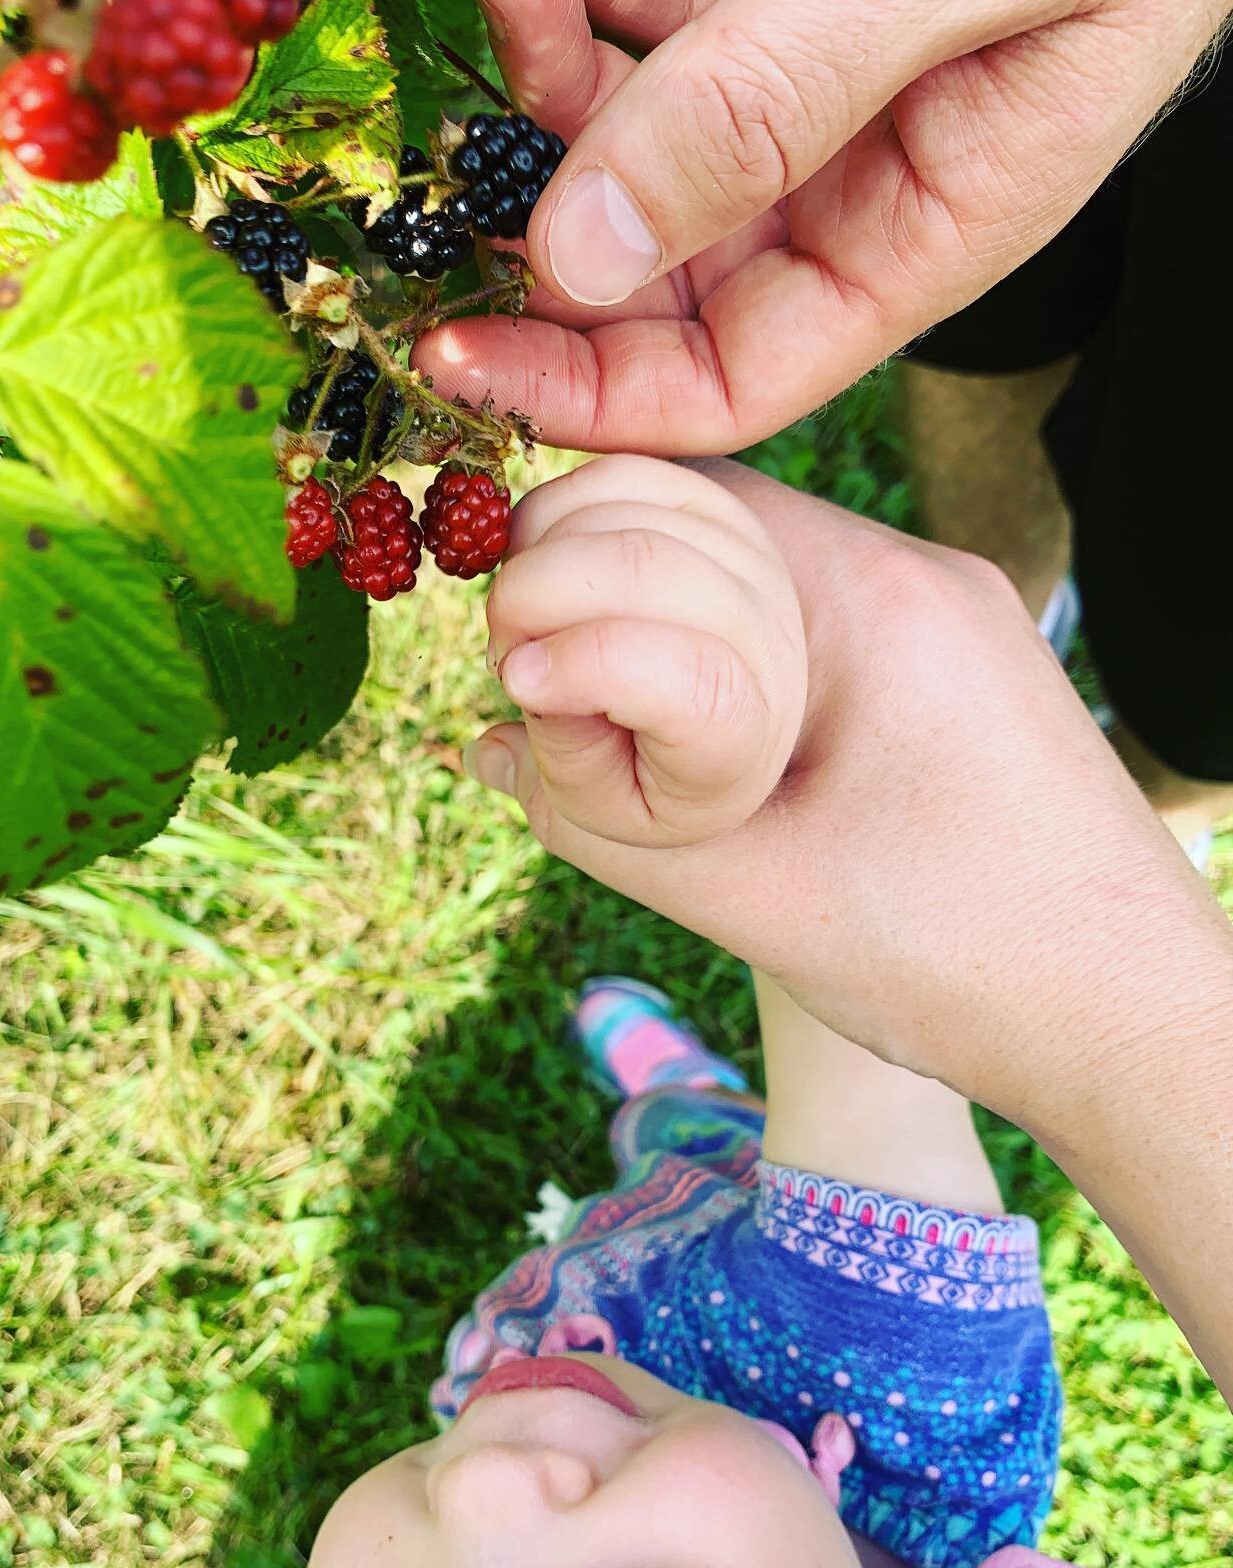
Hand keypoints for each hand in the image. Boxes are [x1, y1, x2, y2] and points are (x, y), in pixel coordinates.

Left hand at [415, 0, 1227, 452]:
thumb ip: (772, 106)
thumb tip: (584, 255)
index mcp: (915, 235)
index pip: (730, 380)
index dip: (593, 392)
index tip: (463, 357)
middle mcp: (844, 180)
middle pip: (652, 272)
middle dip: (542, 228)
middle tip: (453, 167)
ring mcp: (795, 85)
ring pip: (625, 138)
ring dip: (543, 87)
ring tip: (512, 9)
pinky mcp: (752, 5)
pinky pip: (638, 26)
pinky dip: (575, 8)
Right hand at [470, 456, 1232, 1393]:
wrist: (1129, 1026)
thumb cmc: (955, 964)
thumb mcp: (739, 889)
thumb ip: (591, 807)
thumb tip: (482, 743)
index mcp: (876, 597)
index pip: (676, 496)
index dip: (572, 567)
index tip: (526, 674)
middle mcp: (920, 576)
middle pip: (709, 516)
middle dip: (604, 591)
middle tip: (550, 705)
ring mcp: (947, 620)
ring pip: (755, 575)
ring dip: (665, 633)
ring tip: (618, 742)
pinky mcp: (956, 672)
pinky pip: (808, 630)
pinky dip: (731, 671)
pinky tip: (697, 749)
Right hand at [480, 456, 806, 848]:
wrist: (707, 725)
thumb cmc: (643, 777)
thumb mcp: (597, 809)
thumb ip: (554, 769)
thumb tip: (499, 723)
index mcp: (742, 735)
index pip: (690, 682)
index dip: (588, 668)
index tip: (515, 682)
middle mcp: (767, 637)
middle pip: (646, 568)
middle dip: (533, 599)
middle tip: (502, 650)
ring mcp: (748, 559)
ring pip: (623, 509)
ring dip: (533, 557)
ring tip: (522, 619)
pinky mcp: (714, 504)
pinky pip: (618, 474)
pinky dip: (549, 512)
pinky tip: (532, 564)